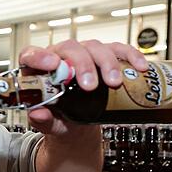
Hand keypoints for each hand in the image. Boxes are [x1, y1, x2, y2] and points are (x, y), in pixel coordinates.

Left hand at [18, 40, 148, 134]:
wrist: (77, 124)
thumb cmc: (58, 117)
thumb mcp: (49, 123)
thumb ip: (42, 120)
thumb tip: (38, 114)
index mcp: (38, 69)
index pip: (32, 55)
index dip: (40, 56)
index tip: (52, 64)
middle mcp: (60, 57)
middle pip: (69, 48)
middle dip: (82, 65)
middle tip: (90, 86)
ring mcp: (83, 55)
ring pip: (94, 47)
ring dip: (106, 63)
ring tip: (114, 83)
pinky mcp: (103, 57)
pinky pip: (117, 50)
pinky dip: (130, 56)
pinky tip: (139, 67)